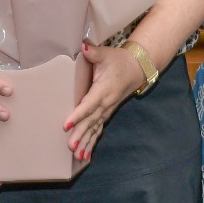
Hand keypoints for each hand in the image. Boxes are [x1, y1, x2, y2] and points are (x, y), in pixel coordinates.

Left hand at [64, 41, 146, 159]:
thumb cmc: (119, 60)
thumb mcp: (107, 54)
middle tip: (70, 146)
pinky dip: (92, 143)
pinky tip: (84, 156)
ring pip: (96, 128)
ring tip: (77, 156)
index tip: (66, 124)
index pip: (89, 103)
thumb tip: (84, 46)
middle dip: (81, 134)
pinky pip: (99, 130)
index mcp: (104, 89)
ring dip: (87, 142)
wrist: (137, 68)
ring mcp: (108, 110)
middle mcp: (107, 102)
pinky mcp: (107, 114)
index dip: (78, 114)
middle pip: (92, 120)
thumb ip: (94, 52)